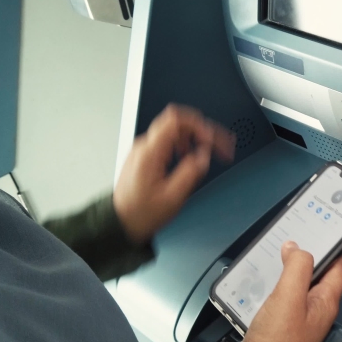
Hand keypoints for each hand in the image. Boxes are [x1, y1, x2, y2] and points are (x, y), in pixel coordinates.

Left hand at [114, 104, 235, 243]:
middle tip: (221, 145)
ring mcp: (144, 149)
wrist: (121, 222)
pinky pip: (168, 139)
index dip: (198, 126)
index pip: (175, 120)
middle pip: (178, 121)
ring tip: (209, 151)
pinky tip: (191, 154)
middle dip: (203, 130)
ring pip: (174, 128)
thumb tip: (204, 154)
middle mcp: (145, 146)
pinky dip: (185, 142)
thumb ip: (190, 173)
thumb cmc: (142, 213)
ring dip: (195, 136)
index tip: (211, 141)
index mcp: (150, 153)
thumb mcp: (172, 198)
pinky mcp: (146, 155)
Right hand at [235, 241, 341, 341]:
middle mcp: (316, 309)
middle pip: (318, 274)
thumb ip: (296, 268)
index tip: (323, 228)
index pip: (338, 267)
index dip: (334, 246)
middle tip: (295, 235)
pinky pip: (283, 296)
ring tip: (277, 251)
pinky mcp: (282, 324)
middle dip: (308, 254)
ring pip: (298, 284)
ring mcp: (299, 317)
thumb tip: (297, 247)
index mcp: (326, 302)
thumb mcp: (288, 297)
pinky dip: (276, 283)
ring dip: (289, 268)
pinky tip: (264, 277)